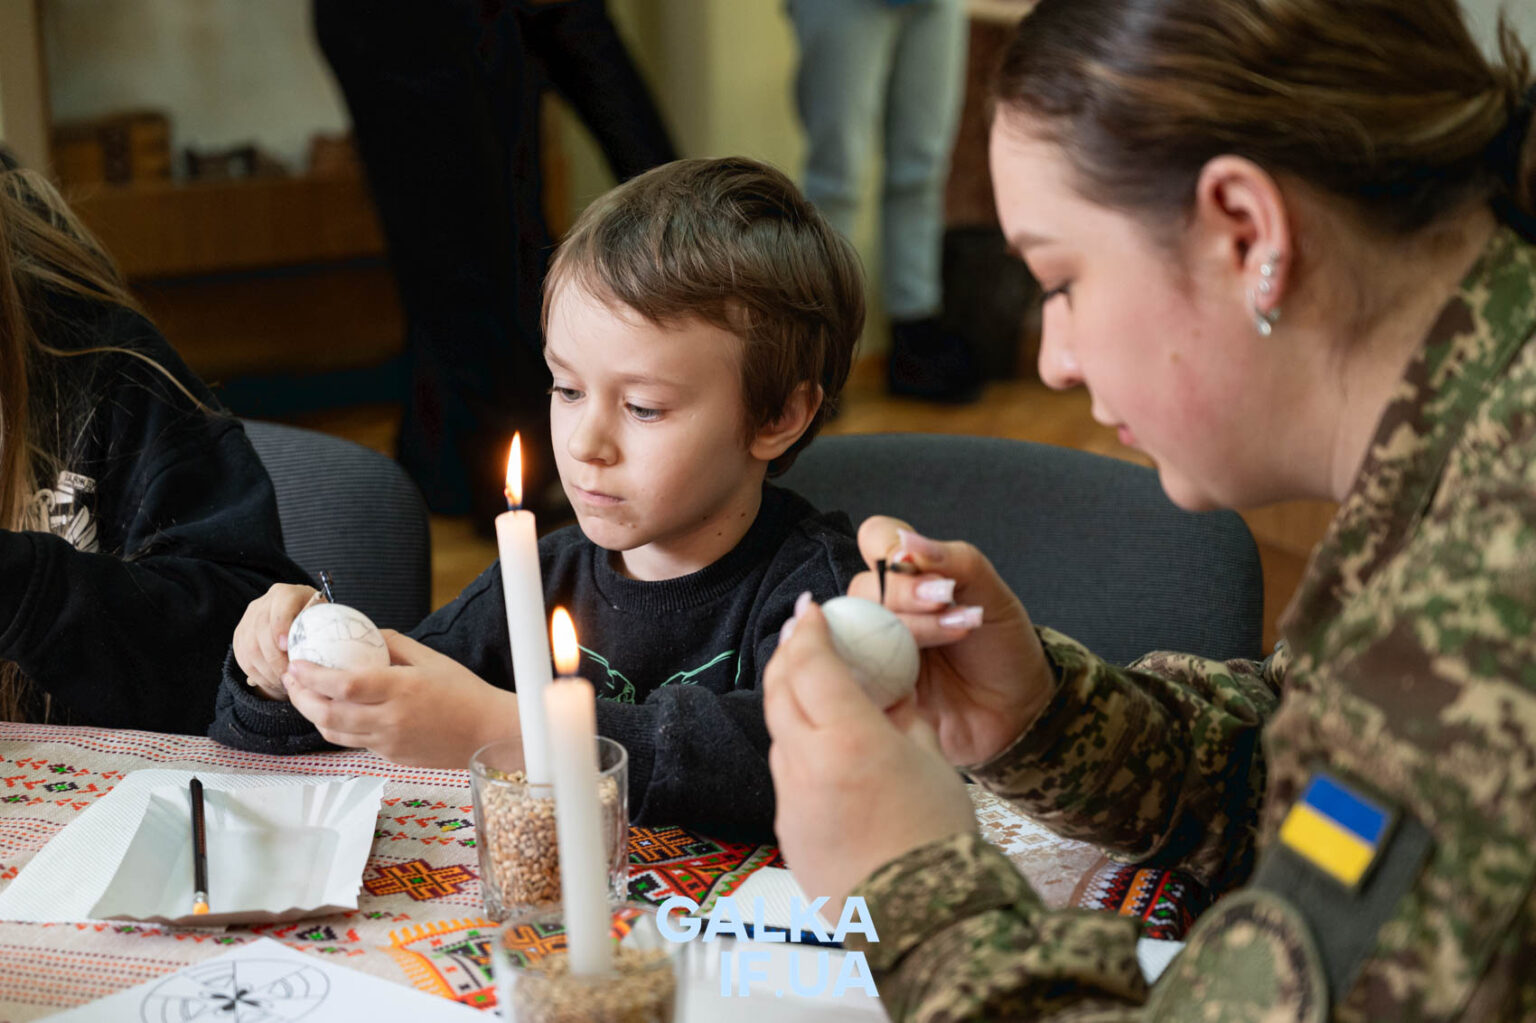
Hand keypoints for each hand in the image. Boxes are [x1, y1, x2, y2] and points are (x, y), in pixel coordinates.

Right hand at [232, 583, 317, 699]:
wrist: (299, 614)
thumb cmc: (317, 619)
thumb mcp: (325, 618)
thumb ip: (324, 629)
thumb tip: (322, 656)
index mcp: (286, 594)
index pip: (279, 609)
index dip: (280, 628)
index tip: (287, 648)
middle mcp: (263, 603)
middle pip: (261, 631)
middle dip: (275, 659)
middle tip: (290, 676)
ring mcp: (248, 619)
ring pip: (250, 648)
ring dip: (267, 670)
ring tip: (284, 683)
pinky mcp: (240, 634)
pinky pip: (243, 657)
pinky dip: (258, 674)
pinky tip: (273, 682)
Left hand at [284, 631, 521, 768]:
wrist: (486, 733)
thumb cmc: (464, 692)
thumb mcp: (431, 658)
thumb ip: (394, 644)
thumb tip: (364, 634)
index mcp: (400, 690)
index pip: (343, 685)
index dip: (312, 676)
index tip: (298, 664)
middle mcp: (390, 720)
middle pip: (328, 714)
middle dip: (301, 697)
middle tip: (291, 679)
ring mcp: (388, 743)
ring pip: (334, 733)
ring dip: (313, 714)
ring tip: (305, 696)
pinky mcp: (391, 758)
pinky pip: (355, 742)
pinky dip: (338, 727)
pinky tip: (336, 711)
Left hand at [765, 601, 976, 907]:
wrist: (924, 921)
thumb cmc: (938, 838)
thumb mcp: (933, 761)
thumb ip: (903, 717)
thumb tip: (889, 692)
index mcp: (847, 739)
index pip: (811, 663)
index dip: (808, 629)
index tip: (810, 608)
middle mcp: (806, 764)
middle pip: (780, 691)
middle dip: (789, 655)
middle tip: (803, 634)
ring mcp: (790, 801)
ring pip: (780, 733)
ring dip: (791, 701)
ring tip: (815, 687)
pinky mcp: (787, 831)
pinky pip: (788, 775)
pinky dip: (800, 748)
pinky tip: (825, 748)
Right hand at [849, 517, 1053, 766]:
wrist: (1016, 709)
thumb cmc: (1001, 648)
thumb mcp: (991, 594)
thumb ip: (953, 560)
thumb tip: (905, 541)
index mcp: (907, 577)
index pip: (875, 538)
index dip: (891, 546)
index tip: (930, 568)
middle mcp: (883, 609)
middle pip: (862, 586)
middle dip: (907, 593)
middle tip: (948, 603)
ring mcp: (873, 648)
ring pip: (857, 626)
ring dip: (908, 628)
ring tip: (953, 633)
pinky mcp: (870, 689)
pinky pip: (854, 674)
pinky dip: (890, 670)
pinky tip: (922, 677)